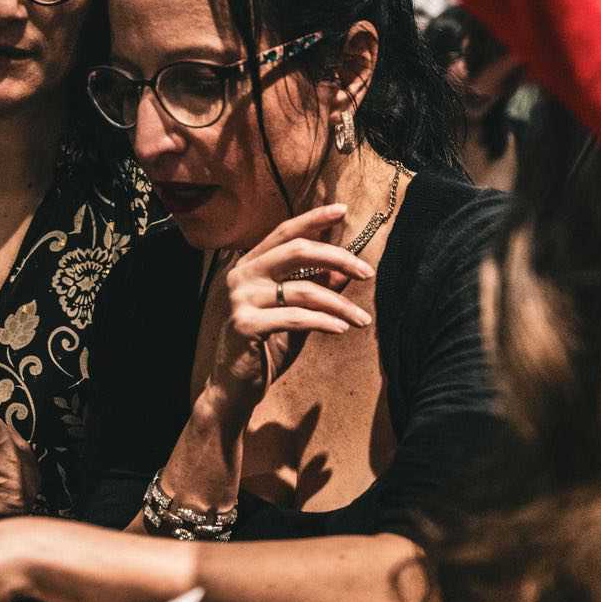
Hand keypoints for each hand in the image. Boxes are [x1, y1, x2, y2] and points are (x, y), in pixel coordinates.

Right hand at [211, 204, 373, 406]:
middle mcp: (240, 276)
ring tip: (362, 319)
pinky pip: (296, 317)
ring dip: (339, 304)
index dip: (314, 219)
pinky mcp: (245, 325)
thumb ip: (315, 290)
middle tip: (367, 272)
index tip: (342, 210)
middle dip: (338, 257)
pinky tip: (341, 329)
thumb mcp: (295, 316)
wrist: (233, 390)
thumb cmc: (264, 351)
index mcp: (249, 267)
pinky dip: (324, 322)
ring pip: (303, 289)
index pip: (284, 233)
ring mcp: (240, 300)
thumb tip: (345, 269)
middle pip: (297, 250)